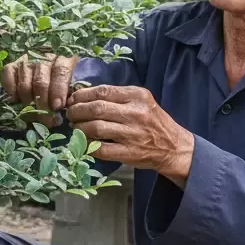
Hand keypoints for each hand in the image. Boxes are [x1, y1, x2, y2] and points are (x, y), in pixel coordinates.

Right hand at [1, 54, 78, 126]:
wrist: (45, 76)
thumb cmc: (62, 86)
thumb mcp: (71, 87)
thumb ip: (69, 95)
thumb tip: (63, 111)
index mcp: (63, 60)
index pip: (60, 71)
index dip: (58, 89)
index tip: (57, 106)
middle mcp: (43, 58)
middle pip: (41, 81)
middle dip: (43, 103)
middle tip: (45, 119)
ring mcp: (26, 62)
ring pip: (25, 82)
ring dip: (28, 102)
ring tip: (33, 114)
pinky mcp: (12, 66)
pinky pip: (8, 74)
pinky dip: (11, 89)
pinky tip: (16, 100)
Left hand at [66, 85, 193, 185]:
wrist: (174, 146)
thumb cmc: (152, 121)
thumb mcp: (141, 102)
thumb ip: (117, 97)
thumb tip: (83, 96)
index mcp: (138, 96)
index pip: (103, 91)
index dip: (82, 95)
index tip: (72, 99)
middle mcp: (136, 113)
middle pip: (96, 108)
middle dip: (77, 111)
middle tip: (70, 114)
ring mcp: (133, 134)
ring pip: (96, 128)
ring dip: (79, 127)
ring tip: (75, 126)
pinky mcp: (130, 153)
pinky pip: (101, 149)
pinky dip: (88, 145)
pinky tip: (84, 142)